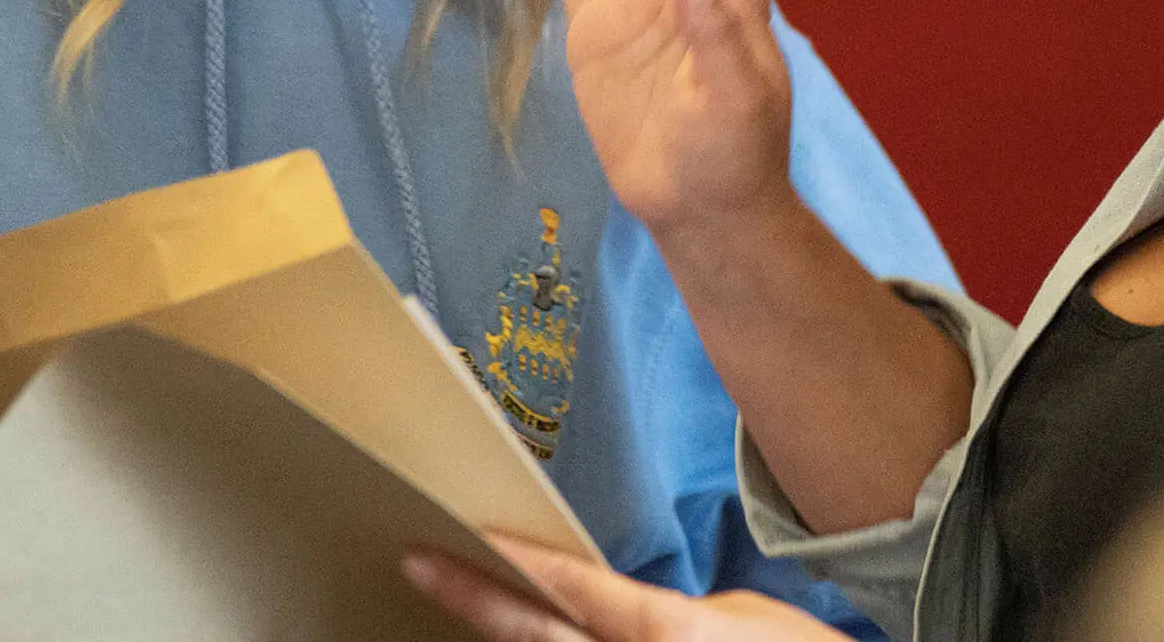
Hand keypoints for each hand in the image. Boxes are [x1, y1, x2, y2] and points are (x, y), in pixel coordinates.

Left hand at [405, 538, 843, 641]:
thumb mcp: (744, 616)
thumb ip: (664, 611)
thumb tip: (619, 612)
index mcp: (669, 632)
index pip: (577, 589)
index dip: (516, 560)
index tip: (464, 532)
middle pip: (537, 638)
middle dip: (475, 600)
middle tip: (420, 561)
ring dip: (499, 632)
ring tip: (452, 596)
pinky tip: (506, 627)